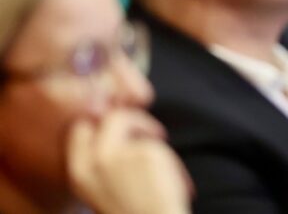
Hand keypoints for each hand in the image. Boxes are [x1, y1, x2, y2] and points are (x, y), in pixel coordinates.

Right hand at [68, 109, 191, 213]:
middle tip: (153, 135)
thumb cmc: (136, 213)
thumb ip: (106, 158)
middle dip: (132, 118)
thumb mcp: (107, 186)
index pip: (80, 129)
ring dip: (151, 130)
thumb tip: (120, 117)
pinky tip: (175, 182)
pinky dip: (170, 159)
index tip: (125, 129)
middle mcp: (93, 161)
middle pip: (111, 117)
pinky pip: (158, 141)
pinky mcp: (146, 152)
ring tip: (164, 159)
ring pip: (135, 120)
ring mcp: (118, 154)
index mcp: (78, 173)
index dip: (103, 123)